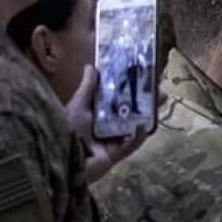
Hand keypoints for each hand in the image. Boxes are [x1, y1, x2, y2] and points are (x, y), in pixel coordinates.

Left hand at [65, 66, 152, 183]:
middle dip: (148, 104)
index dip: (134, 93)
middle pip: (133, 115)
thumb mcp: (79, 105)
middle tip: (161, 93)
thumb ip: (88, 88)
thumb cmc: (66, 128)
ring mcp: (114, 142)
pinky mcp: (117, 155)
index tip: (146, 82)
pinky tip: (143, 125)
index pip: (121, 102)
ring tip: (159, 104)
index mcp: (100, 115)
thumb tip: (91, 66)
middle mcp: (109, 128)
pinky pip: (131, 145)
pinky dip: (138, 136)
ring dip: (149, 118)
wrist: (60, 155)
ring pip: (136, 129)